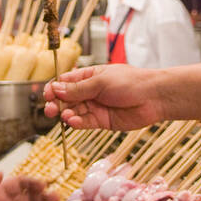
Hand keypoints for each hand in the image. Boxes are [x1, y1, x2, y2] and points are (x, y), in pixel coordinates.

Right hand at [44, 64, 159, 130]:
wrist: (153, 98)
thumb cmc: (131, 82)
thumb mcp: (101, 82)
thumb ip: (78, 89)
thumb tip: (56, 89)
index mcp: (88, 76)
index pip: (65, 82)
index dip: (54, 89)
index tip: (47, 94)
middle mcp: (90, 92)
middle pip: (66, 99)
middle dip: (56, 104)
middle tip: (50, 109)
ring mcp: (95, 107)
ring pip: (74, 112)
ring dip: (67, 115)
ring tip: (66, 116)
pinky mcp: (102, 121)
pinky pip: (85, 123)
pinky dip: (77, 123)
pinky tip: (73, 122)